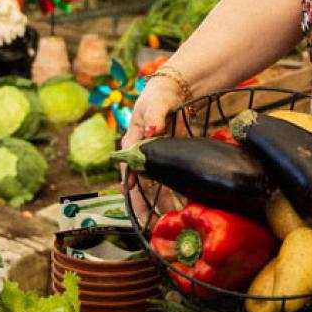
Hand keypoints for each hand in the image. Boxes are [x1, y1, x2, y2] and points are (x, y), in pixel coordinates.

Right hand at [118, 70, 186, 221]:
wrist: (175, 89)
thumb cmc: (160, 95)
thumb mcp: (156, 103)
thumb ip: (155, 117)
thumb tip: (151, 131)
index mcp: (132, 141)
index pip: (128, 166)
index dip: (131, 184)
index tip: (134, 198)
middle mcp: (141, 153)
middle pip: (140, 182)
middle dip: (144, 203)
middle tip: (149, 222)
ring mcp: (156, 157)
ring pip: (155, 183)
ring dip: (161, 200)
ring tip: (169, 218)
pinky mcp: (169, 157)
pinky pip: (170, 177)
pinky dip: (175, 189)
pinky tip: (183, 202)